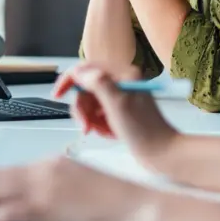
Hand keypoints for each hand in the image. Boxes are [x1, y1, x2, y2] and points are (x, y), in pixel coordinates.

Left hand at [0, 156, 155, 220]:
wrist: (133, 207)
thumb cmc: (116, 200)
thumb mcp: (81, 183)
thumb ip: (58, 186)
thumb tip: (40, 199)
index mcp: (54, 162)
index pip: (11, 169)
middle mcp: (45, 170)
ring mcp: (43, 188)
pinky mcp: (44, 208)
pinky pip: (4, 212)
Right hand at [54, 62, 178, 170]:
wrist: (162, 153)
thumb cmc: (143, 130)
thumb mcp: (117, 104)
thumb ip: (98, 83)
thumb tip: (79, 71)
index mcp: (122, 74)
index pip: (87, 68)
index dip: (69, 79)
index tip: (57, 95)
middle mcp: (121, 82)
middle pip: (86, 88)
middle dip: (83, 109)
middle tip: (87, 127)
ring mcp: (120, 98)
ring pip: (90, 103)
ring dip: (91, 120)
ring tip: (103, 132)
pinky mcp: (120, 112)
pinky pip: (98, 115)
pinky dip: (99, 126)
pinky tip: (110, 134)